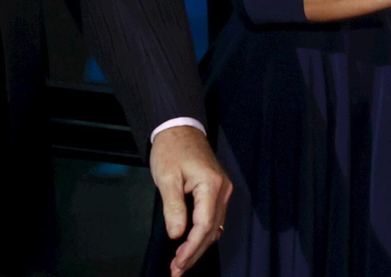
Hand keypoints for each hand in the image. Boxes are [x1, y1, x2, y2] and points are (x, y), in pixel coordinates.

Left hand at [149, 125, 232, 276]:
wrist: (180, 127)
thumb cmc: (171, 149)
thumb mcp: (167, 178)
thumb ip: (173, 207)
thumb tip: (177, 235)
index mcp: (211, 185)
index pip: (204, 225)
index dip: (191, 248)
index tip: (177, 264)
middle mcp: (223, 190)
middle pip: (211, 231)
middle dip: (195, 253)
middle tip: (177, 271)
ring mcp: (222, 191)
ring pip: (214, 227)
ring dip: (198, 246)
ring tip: (181, 263)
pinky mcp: (217, 191)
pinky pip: (213, 219)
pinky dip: (202, 234)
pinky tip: (190, 245)